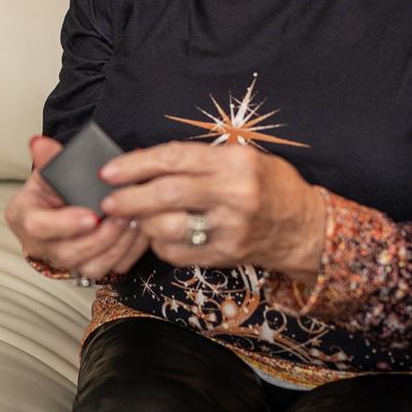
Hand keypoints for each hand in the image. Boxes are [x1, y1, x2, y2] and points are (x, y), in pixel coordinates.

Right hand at [5, 135, 148, 284]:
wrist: (60, 205)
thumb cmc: (52, 189)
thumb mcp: (48, 169)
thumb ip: (48, 158)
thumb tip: (40, 144)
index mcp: (23, 217)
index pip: (37, 227)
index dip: (65, 224)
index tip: (91, 216)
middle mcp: (40, 245)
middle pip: (67, 253)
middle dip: (100, 238)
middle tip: (121, 217)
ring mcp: (63, 261)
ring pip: (91, 267)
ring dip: (117, 246)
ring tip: (134, 222)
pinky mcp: (87, 268)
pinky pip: (110, 269)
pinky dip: (129, 252)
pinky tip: (140, 233)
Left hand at [97, 141, 325, 278]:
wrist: (304, 228)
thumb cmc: (270, 186)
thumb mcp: (243, 157)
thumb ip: (199, 159)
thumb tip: (146, 161)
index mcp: (234, 163)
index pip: (175, 159)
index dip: (137, 164)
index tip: (110, 170)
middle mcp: (233, 195)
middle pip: (167, 194)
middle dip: (129, 198)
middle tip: (108, 200)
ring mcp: (229, 228)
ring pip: (169, 226)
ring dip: (142, 223)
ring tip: (132, 217)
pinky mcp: (225, 255)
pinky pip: (179, 252)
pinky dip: (160, 243)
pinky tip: (158, 235)